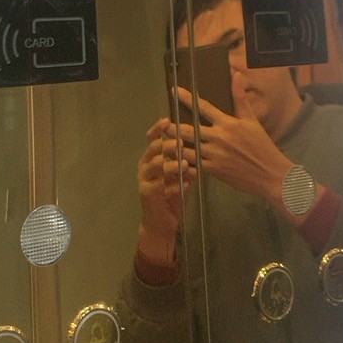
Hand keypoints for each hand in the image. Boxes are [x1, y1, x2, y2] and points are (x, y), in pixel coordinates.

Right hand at [136, 117, 196, 264]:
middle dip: (167, 145)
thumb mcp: (180, 175)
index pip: (152, 139)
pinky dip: (174, 185)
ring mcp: (144, 179)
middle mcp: (145, 166)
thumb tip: (198, 145)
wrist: (161, 222)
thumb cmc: (172, 194)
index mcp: (151, 158)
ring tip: (184, 164)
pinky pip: (161, 186)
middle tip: (180, 142)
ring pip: (156, 166)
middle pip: (153, 149)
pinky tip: (186, 184)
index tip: (167, 120)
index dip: (158, 129)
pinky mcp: (147, 193)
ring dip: (171, 164)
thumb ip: (185, 161)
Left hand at [167, 84, 293, 206]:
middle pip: (189, 129)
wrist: (270, 173)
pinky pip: (193, 165)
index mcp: (227, 123)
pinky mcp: (213, 170)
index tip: (174, 91)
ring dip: (174, 145)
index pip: (203, 107)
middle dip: (173, 126)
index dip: (187, 98)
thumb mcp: (252, 120)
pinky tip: (174, 161)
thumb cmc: (261, 146)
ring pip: (187, 148)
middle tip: (162, 122)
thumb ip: (240, 98)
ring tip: (163, 141)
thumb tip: (237, 75)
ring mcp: (214, 154)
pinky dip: (183, 162)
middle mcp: (218, 137)